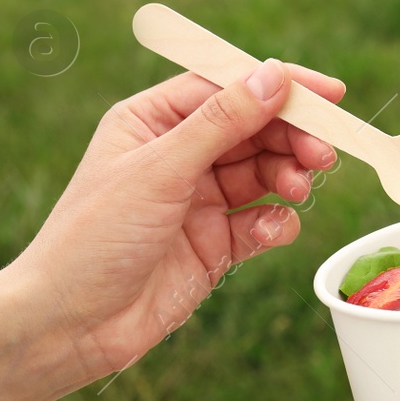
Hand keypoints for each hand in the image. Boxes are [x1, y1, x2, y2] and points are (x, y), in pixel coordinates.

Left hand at [13, 59, 344, 378]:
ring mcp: (198, 200)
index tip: (329, 95)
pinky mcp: (214, 244)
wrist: (70, 325)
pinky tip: (269, 233)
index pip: (227, 87)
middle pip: (254, 129)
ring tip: (297, 190)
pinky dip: (276, 223)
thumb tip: (274, 75)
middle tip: (322, 154)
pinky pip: (262, 221)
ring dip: (288, 178)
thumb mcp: (160, 170)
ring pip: (264, 173)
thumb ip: (222, 121)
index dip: (279, 87)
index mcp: (152, 121)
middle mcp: (177, 155)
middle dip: (292, 138)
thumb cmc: (94, 238)